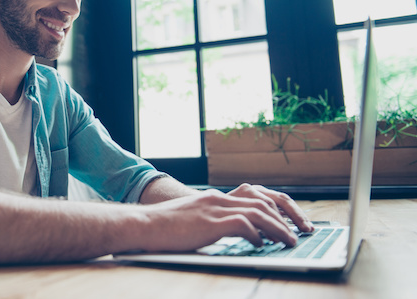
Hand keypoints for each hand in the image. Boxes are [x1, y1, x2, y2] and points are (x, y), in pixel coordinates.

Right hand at [142, 184, 312, 252]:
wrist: (144, 225)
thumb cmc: (165, 228)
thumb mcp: (193, 220)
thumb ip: (213, 222)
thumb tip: (236, 234)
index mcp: (215, 198)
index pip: (255, 197)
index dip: (275, 210)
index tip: (288, 223)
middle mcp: (218, 199)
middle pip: (263, 202)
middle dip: (285, 218)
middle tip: (298, 233)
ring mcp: (214, 209)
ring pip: (258, 213)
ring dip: (278, 228)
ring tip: (289, 241)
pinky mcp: (210, 223)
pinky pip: (242, 225)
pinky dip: (256, 234)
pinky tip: (261, 244)